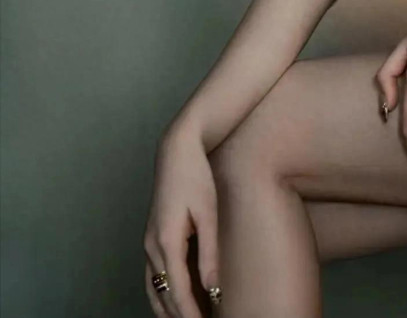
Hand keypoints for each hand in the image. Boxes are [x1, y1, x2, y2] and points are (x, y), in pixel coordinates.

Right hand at [143, 128, 221, 317]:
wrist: (177, 150)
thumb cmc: (196, 176)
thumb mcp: (208, 213)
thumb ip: (209, 253)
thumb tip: (213, 288)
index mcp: (166, 240)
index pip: (177, 290)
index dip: (190, 313)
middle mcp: (152, 245)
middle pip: (163, 294)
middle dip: (180, 315)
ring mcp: (148, 241)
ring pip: (154, 288)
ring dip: (168, 308)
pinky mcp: (151, 236)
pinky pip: (152, 274)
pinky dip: (162, 292)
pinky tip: (175, 299)